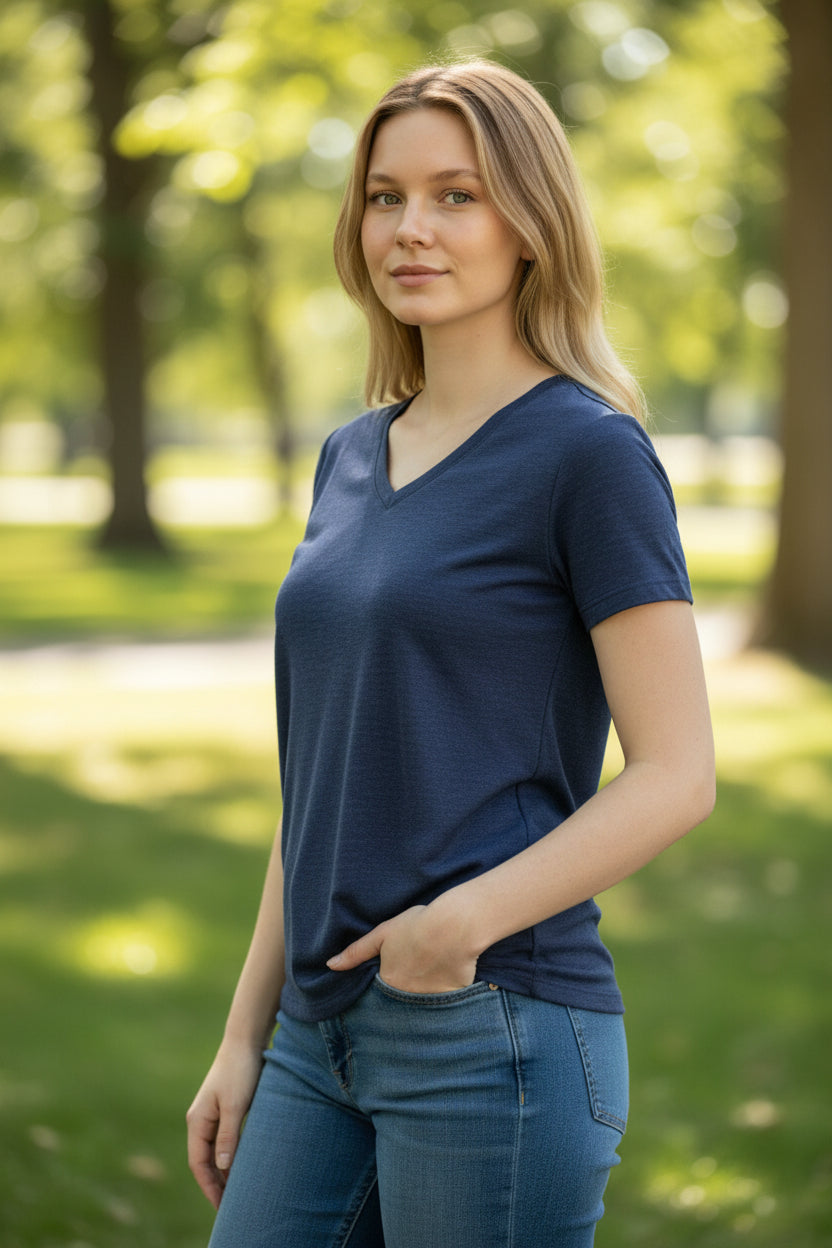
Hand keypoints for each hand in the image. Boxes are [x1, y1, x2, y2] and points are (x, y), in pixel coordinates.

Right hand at [186, 1041, 263, 1208]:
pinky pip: (223, 1141)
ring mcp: (212, 1114)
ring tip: (236, 1192)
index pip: (199, 1163)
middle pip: (204, 1161)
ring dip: (223, 1172)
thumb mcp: (235, 1105)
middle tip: (230, 1206)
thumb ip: (228, 1136)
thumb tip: (223, 1168)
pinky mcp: (225, 1109)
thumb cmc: (240, 1071)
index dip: (209, 1186)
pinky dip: (230, 1156)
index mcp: (197, 1121)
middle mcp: (200, 1120)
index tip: (222, 1206)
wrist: (246, 1040)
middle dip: (215, 1184)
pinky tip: (241, 1165)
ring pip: (214, 1152)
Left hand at [326, 898, 479, 993]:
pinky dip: (445, 992)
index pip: (383, 990)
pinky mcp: (452, 998)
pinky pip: (446, 1001)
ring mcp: (431, 1000)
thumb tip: (330, 965)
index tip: (399, 967)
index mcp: (389, 982)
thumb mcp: (382, 934)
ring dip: (425, 991)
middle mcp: (408, 997)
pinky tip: (449, 973)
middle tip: (417, 968)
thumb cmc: (417, 925)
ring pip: (424, 1001)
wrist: (455, 926)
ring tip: (433, 970)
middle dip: (406, 990)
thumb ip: (356, 952)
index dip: (390, 979)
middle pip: (403, 999)